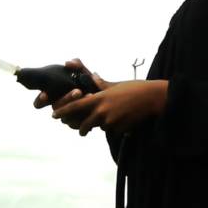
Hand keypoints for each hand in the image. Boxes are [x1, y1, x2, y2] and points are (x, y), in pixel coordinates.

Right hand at [32, 59, 111, 119]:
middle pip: (56, 108)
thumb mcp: (85, 75)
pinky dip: (85, 115)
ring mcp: (66, 117)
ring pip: (66, 118)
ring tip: (89, 95)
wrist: (104, 98)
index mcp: (53, 97)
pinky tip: (94, 107)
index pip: (39, 103)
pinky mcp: (77, 124)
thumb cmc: (89, 85)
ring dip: (77, 107)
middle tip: (78, 91)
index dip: (40, 100)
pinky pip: (77, 124)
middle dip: (66, 99)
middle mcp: (58, 108)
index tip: (45, 94)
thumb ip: (78, 67)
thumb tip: (68, 62)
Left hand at [53, 79, 168, 135]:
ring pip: (100, 128)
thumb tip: (94, 76)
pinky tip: (125, 121)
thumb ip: (102, 84)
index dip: (63, 111)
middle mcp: (102, 111)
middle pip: (84, 124)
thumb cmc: (135, 88)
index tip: (54, 115)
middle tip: (81, 131)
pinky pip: (113, 131)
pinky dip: (116, 128)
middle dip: (82, 129)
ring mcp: (111, 121)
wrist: (152, 98)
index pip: (76, 106)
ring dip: (102, 126)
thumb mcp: (115, 85)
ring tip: (110, 121)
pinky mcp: (120, 130)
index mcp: (99, 98)